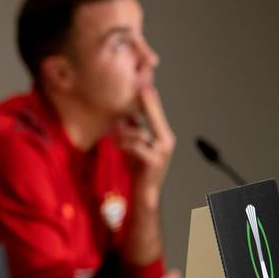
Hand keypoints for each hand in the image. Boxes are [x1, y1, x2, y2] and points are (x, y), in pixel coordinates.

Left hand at [114, 84, 174, 209]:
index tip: (146, 84)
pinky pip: (135, 145)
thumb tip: (122, 116)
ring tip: (112, 135)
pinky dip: (124, 145)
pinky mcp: (153, 160)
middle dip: (148, 102)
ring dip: (123, 133)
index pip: (155, 114)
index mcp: (163, 136)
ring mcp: (162, 151)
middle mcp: (166, 141)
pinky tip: (117, 145)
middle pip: (155, 117)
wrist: (144, 193)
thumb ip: (132, 131)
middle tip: (143, 87)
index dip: (150, 100)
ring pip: (139, 133)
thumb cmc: (139, 169)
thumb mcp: (135, 146)